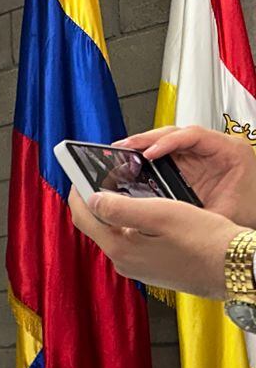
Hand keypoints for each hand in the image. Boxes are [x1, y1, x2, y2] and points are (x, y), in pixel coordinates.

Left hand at [68, 188, 243, 297]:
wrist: (234, 267)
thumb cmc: (206, 242)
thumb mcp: (160, 214)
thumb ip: (121, 207)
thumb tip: (93, 199)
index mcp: (121, 249)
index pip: (83, 218)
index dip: (78, 193)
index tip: (79, 176)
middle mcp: (124, 263)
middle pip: (97, 226)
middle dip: (95, 201)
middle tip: (102, 179)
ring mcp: (137, 267)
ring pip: (115, 233)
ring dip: (115, 212)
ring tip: (124, 190)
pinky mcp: (151, 268)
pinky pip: (132, 242)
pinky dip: (132, 224)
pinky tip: (146, 212)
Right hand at [119, 125, 255, 225]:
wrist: (244, 234)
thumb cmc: (244, 218)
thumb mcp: (218, 217)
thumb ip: (189, 213)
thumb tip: (154, 210)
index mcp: (231, 152)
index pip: (194, 136)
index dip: (168, 142)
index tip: (148, 154)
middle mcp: (216, 149)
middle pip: (177, 133)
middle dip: (147, 139)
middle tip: (124, 147)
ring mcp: (201, 156)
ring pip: (168, 140)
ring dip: (144, 145)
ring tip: (123, 151)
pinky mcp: (190, 166)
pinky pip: (166, 154)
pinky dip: (148, 156)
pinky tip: (133, 161)